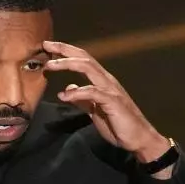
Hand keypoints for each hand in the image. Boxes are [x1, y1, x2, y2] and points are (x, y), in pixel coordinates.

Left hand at [44, 41, 170, 167]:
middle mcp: (106, 80)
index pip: (83, 60)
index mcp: (102, 81)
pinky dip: (77, 92)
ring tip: (50, 65)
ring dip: (67, 64)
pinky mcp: (113, 101)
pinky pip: (93, 92)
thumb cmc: (118, 124)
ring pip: (89, 68)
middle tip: (46, 45)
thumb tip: (68, 88)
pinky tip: (64, 96)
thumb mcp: (94, 110)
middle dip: (65, 50)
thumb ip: (82, 99)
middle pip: (84, 58)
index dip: (66, 52)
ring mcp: (110, 89)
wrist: (138, 138)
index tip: (48, 47)